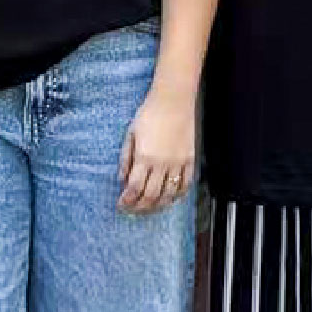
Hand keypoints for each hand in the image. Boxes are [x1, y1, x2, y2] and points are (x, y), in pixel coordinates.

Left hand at [118, 84, 195, 213]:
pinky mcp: (190, 160)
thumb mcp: (130, 133)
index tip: (121, 205)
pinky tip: (170, 199)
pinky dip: (178, 196)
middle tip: (132, 211)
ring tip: (149, 208)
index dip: (127, 200)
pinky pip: (185, 185)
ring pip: (169, 195)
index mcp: (144, 157)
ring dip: (157, 206)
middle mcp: (162, 163)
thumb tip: (122, 179)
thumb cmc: (150, 113)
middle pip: (150, 196)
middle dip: (139, 208)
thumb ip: (125, 158)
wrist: (173, 100)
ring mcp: (178, 163)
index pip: (134, 187)